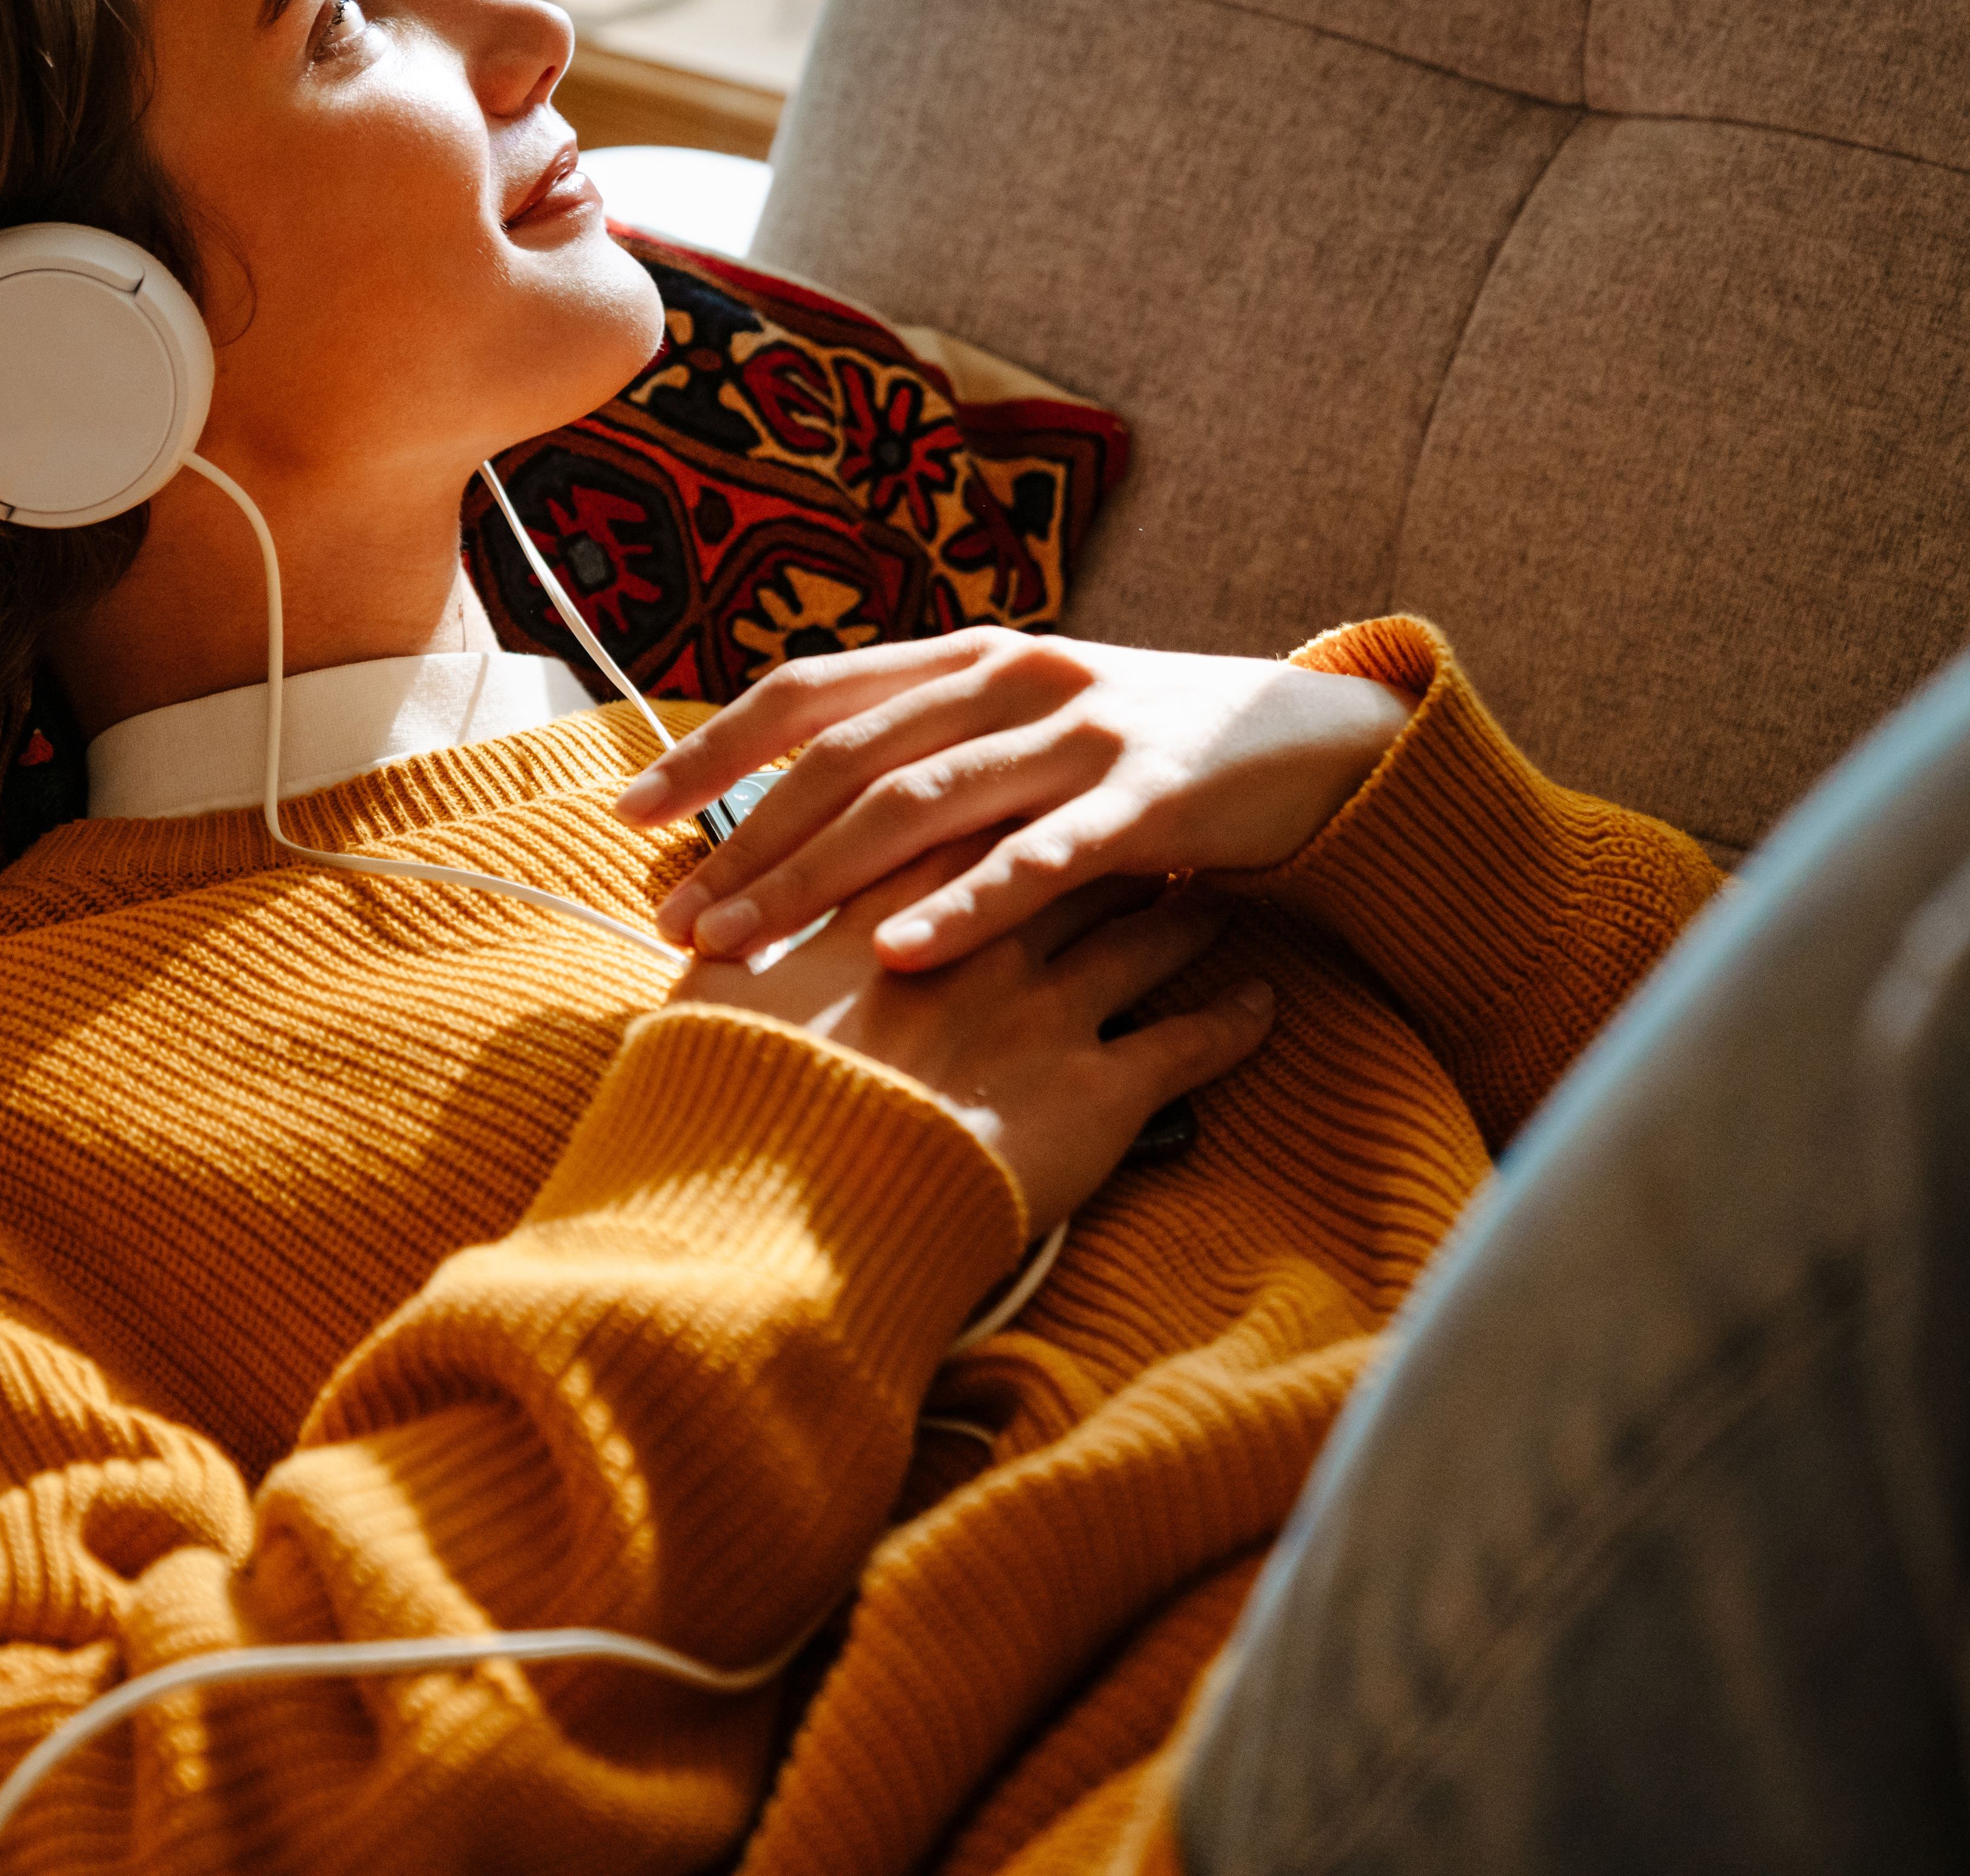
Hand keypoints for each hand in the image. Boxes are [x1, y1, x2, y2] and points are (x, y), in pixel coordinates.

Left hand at [618, 630, 1410, 973]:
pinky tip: (900, 954)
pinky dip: (965, 905)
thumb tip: (794, 814)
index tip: (631, 815)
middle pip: (846, 758)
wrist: (1321, 741)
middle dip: (745, 840)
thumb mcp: (1027, 734)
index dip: (714, 750)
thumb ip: (929, 756)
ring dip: (819, 876)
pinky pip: (1044, 857)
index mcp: (969, 659)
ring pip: (923, 801)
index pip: (810, 694)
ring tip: (742, 943)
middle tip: (672, 917)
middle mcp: (1013, 677)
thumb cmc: (1146, 754)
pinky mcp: (1154, 793)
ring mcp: (1085, 730)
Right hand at [674, 843, 1274, 1221]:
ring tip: (1210, 891)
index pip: (955, 811)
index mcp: (890, 900)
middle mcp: (982, 935)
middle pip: (1064, 850)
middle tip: (1141, 808)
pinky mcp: (1099, 1092)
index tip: (1022, 769)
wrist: (794, 1201)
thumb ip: (729, 948)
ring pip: (1142, 931)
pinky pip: (1189, 1045)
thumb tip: (705, 925)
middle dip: (1104, 826)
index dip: (992, 788)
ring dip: (1182, 908)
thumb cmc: (740, 1099)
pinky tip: (1264, 1006)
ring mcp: (1048, 1008)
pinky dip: (1232, 1023)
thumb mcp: (714, 1001)